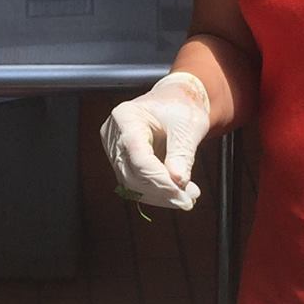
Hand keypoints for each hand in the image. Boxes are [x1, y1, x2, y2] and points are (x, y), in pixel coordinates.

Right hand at [99, 72, 211, 211]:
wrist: (176, 103)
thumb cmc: (181, 107)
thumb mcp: (188, 126)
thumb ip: (182, 154)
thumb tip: (178, 182)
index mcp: (126, 117)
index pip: (138, 156)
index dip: (159, 180)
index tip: (182, 195)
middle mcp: (114, 134)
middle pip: (132, 173)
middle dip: (162, 191)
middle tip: (189, 200)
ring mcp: (115, 149)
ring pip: (132, 184)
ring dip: (161, 195)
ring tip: (188, 197)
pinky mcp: (122, 162)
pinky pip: (135, 184)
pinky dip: (157, 193)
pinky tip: (177, 193)